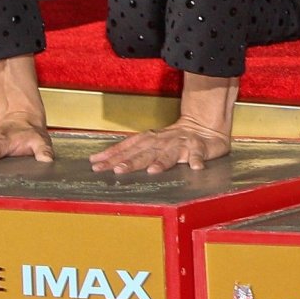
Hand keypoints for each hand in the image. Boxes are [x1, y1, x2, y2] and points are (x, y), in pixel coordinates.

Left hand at [89, 118, 230, 173]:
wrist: (203, 128)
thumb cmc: (175, 139)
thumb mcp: (153, 142)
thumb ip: (134, 152)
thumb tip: (110, 162)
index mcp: (150, 140)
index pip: (128, 147)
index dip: (112, 154)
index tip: (96, 162)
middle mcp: (163, 141)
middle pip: (145, 152)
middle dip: (131, 161)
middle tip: (117, 170)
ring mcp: (181, 144)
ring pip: (170, 153)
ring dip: (162, 161)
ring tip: (152, 170)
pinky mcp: (199, 147)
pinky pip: (197, 154)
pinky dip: (196, 160)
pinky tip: (194, 167)